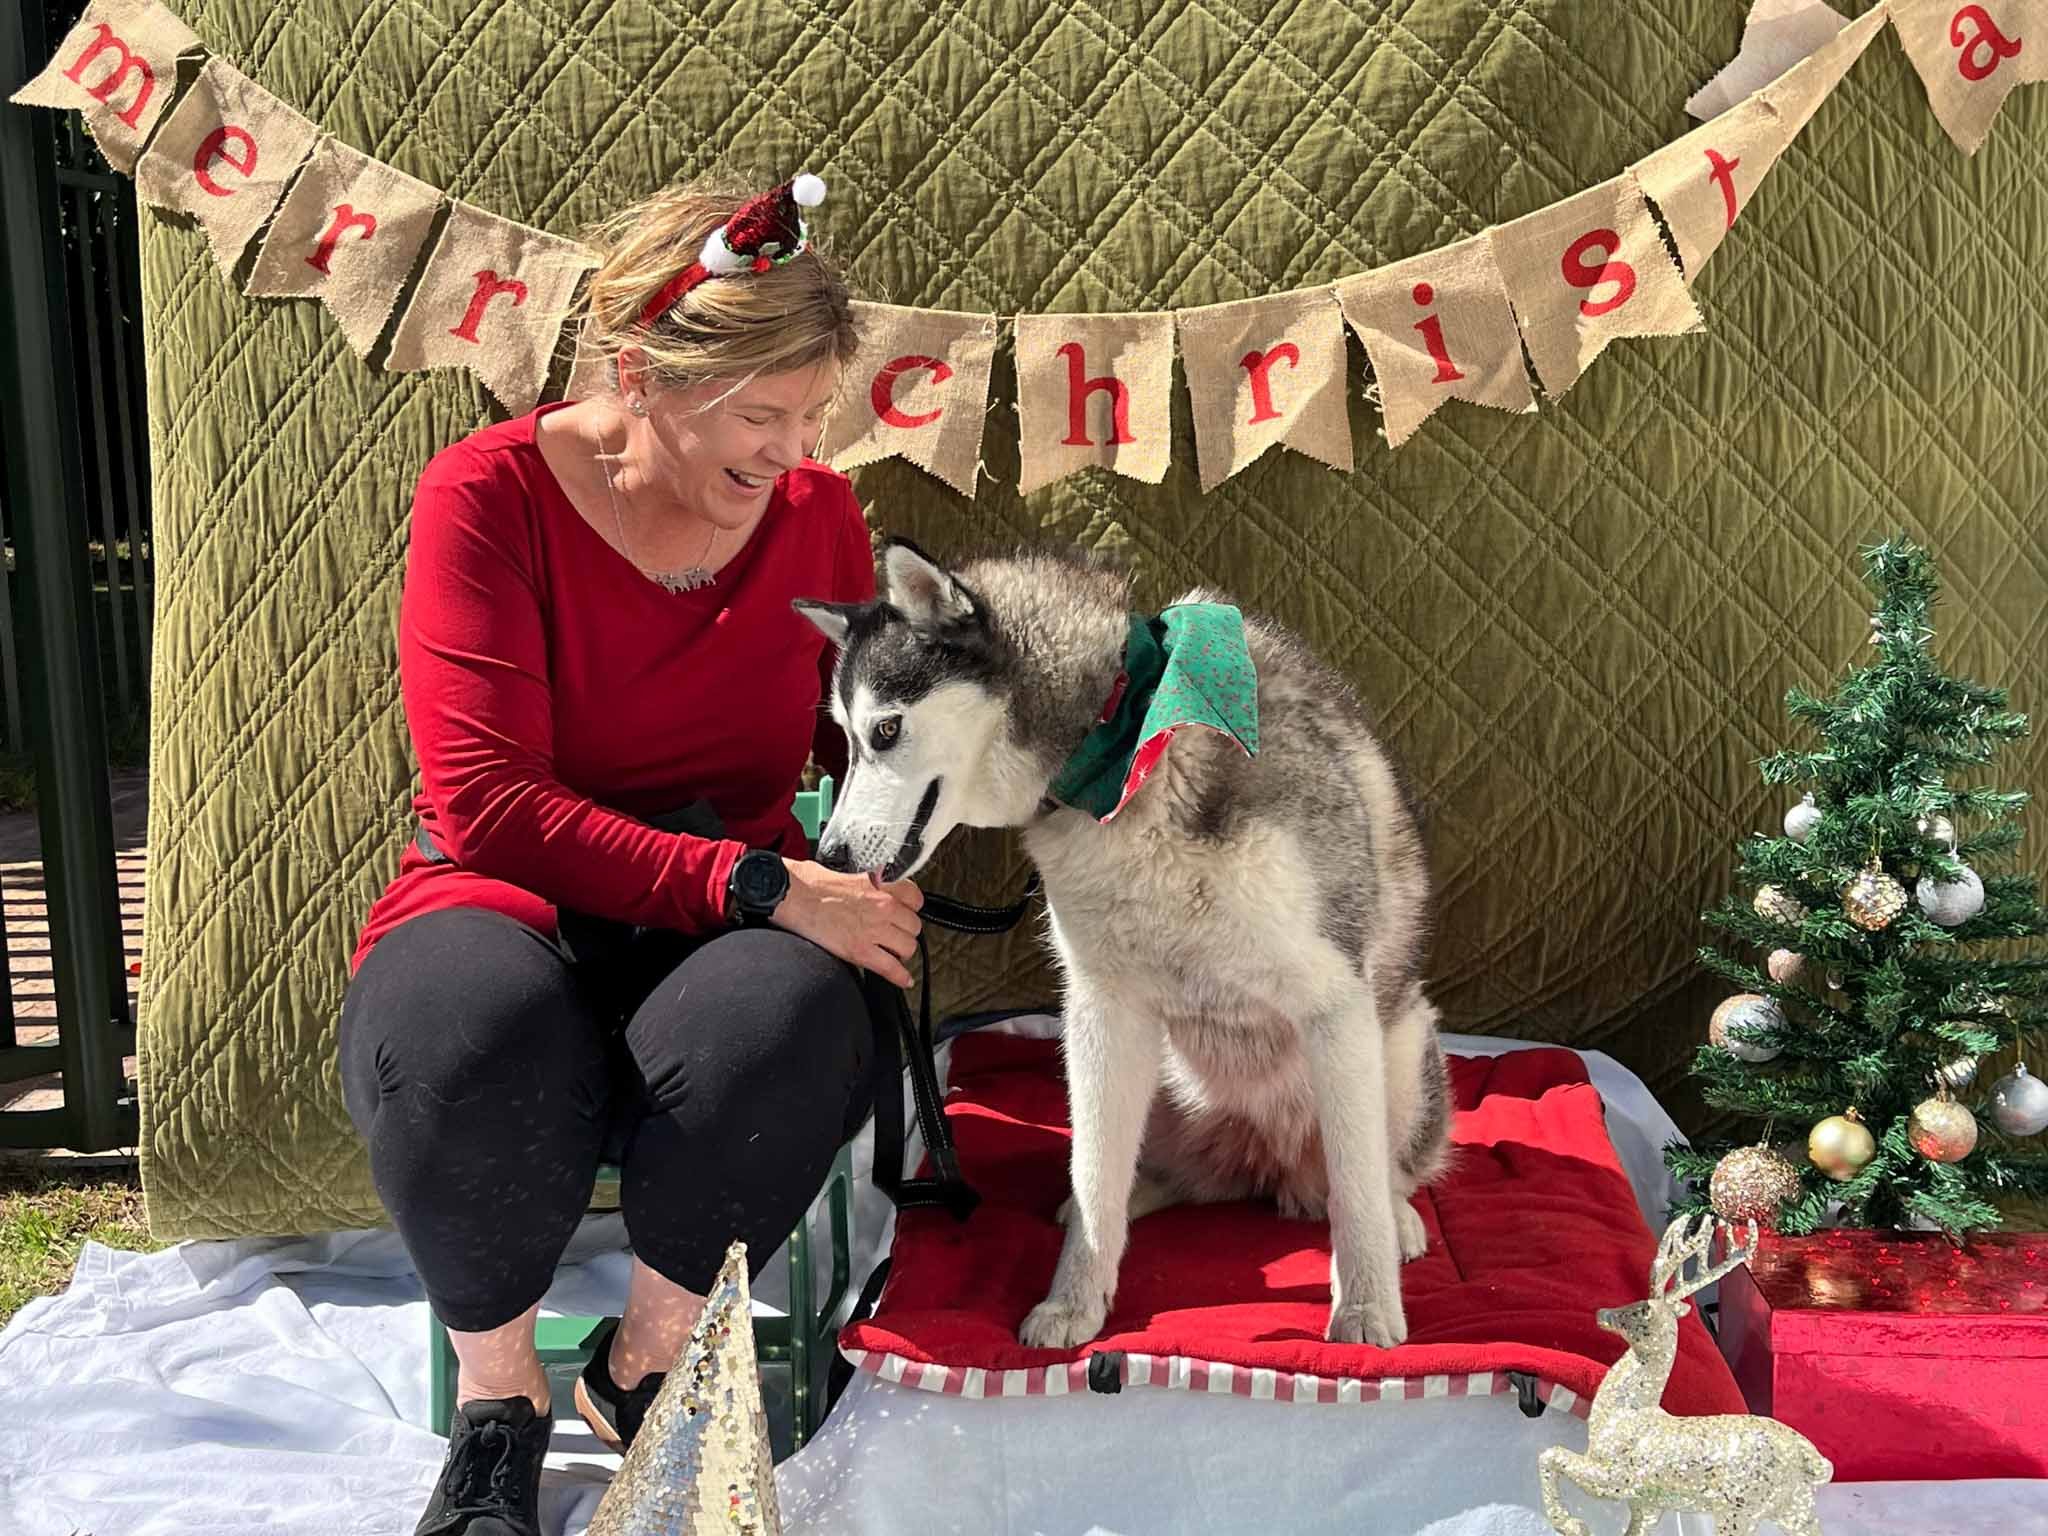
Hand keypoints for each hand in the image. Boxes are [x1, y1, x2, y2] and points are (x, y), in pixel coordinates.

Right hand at [771, 860, 922, 986]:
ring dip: (900, 952)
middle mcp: (882, 906)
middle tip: (895, 935)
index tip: (905, 913)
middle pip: (914, 926)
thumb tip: (868, 888)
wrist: (789, 894)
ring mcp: (873, 930)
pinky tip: (903, 980)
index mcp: (879, 884)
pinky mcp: (859, 950)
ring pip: (908, 947)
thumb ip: (866, 883)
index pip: (915, 899)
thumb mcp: (846, 873)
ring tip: (891, 953)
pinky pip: (890, 968)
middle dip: (904, 932)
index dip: (910, 909)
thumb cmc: (807, 882)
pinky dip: (899, 977)